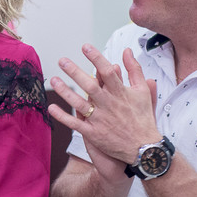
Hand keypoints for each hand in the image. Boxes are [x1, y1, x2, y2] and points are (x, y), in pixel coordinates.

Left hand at [48, 44, 160, 164]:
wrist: (145, 149)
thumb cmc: (143, 118)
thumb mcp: (143, 91)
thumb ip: (134, 70)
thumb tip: (127, 51)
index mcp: (121, 93)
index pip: (107, 72)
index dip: (96, 58)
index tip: (85, 47)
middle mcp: (109, 105)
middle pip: (90, 86)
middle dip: (75, 72)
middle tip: (62, 61)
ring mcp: (101, 120)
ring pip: (80, 104)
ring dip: (66, 92)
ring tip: (54, 80)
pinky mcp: (94, 133)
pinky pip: (76, 124)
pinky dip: (63, 117)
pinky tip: (52, 108)